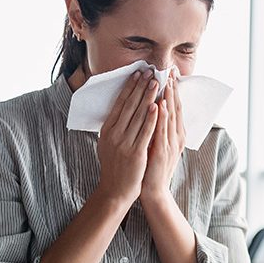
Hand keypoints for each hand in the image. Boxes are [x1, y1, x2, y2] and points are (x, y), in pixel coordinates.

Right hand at [94, 70, 159, 209]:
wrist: (115, 190)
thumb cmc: (115, 165)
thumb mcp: (108, 143)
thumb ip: (115, 127)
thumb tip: (121, 108)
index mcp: (107, 130)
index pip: (119, 104)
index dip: (129, 88)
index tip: (137, 74)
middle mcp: (114, 134)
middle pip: (129, 106)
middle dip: (140, 87)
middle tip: (150, 72)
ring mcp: (124, 143)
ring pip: (139, 115)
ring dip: (148, 97)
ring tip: (156, 83)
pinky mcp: (136, 153)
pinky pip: (145, 132)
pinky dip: (152, 118)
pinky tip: (157, 106)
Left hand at [140, 72, 185, 204]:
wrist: (152, 190)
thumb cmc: (151, 166)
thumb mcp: (156, 142)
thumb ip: (157, 127)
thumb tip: (153, 109)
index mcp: (175, 133)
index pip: (174, 107)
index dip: (172, 90)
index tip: (169, 74)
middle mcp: (176, 136)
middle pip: (175, 108)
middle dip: (172, 89)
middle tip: (170, 71)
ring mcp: (170, 144)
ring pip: (171, 116)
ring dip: (169, 98)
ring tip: (166, 81)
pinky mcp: (163, 151)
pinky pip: (162, 130)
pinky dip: (162, 117)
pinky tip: (160, 105)